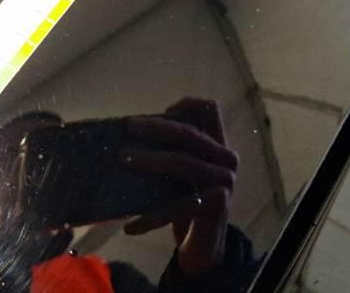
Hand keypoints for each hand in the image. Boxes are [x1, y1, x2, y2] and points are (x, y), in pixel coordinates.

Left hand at [120, 98, 238, 276]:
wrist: (205, 246)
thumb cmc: (187, 203)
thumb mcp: (181, 173)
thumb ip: (171, 152)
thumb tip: (131, 133)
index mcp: (218, 146)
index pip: (210, 110)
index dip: (187, 104)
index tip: (163, 108)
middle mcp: (226, 159)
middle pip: (190, 133)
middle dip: (157, 128)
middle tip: (129, 127)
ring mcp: (224, 182)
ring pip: (183, 163)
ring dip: (151, 161)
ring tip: (123, 161)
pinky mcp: (216, 205)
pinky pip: (177, 206)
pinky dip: (151, 217)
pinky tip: (131, 226)